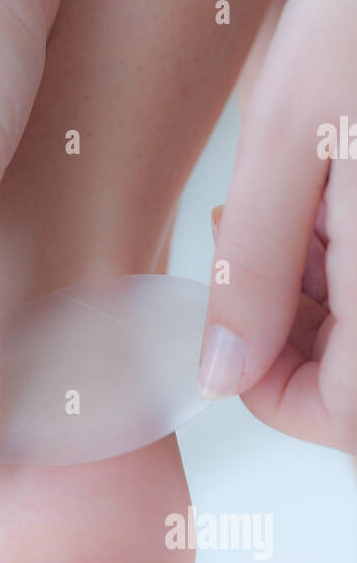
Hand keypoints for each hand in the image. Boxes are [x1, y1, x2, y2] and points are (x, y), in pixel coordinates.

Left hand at [200, 0, 356, 451]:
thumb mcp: (287, 142)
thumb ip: (251, 274)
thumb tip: (219, 375)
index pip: (342, 420)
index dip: (269, 394)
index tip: (224, 328)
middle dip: (295, 335)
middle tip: (251, 250)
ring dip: (324, 294)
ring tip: (292, 201)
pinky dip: (352, 255)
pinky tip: (331, 184)